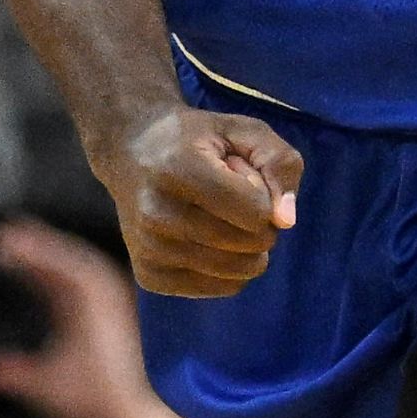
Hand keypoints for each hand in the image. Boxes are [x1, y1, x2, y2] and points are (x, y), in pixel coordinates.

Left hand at [0, 216, 186, 417]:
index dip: (28, 265)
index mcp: (86, 318)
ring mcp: (107, 299)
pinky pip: (74, 268)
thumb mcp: (43, 386)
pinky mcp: (109, 300)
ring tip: (1, 241)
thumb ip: (15, 374)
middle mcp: (100, 303)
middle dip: (30, 248)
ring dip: (36, 247)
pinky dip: (47, 257)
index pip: (54, 281)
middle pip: (62, 263)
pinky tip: (20, 251)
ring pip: (69, 259)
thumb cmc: (94, 409)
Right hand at [102, 103, 300, 298]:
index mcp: (178, 169)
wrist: (130, 152)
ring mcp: (149, 249)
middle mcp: (157, 213)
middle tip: (228, 196)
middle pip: (250, 244)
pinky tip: (207, 239)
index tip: (240, 176)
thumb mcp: (243, 130)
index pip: (256, 212)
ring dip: (246, 247)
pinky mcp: (149, 276)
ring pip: (240, 271)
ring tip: (218, 216)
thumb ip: (280, 162)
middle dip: (258, 222)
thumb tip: (286, 221)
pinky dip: (231, 267)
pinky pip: (223, 287)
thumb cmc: (196, 139)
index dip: (265, 195)